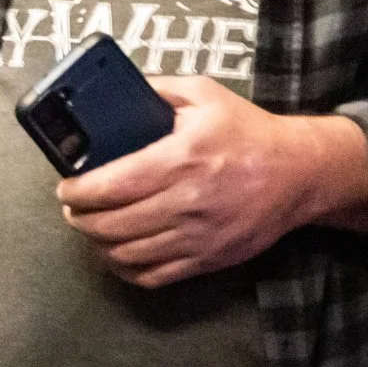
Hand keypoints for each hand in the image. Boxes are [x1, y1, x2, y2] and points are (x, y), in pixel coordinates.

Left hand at [56, 77, 367, 287]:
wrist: (301, 172)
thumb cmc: (248, 131)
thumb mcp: (203, 94)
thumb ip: (156, 90)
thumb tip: (114, 92)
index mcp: (181, 159)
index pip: (112, 185)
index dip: (78, 191)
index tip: (66, 187)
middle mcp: (187, 202)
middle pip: (112, 225)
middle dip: (80, 217)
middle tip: (74, 207)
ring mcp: (199, 236)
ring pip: (128, 255)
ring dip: (98, 244)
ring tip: (91, 227)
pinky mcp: (209, 259)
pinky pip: (154, 277)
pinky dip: (126, 269)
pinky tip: (116, 253)